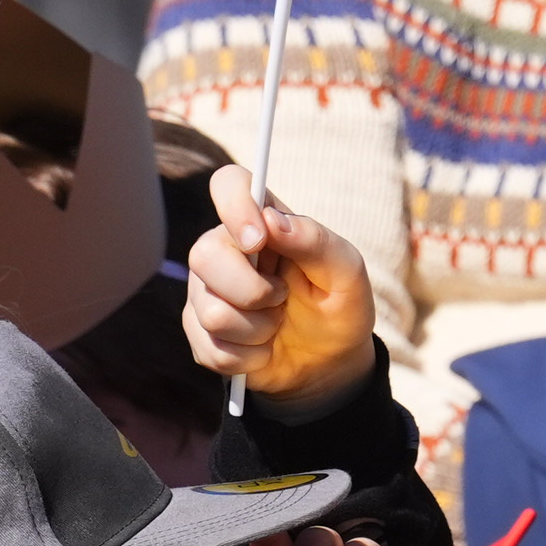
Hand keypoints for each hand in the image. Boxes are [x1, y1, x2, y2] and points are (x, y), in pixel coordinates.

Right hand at [185, 164, 376, 403]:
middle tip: (280, 298)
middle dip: (251, 291)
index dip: (234, 205)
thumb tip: (273, 220)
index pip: (229, 184)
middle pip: (203, 256)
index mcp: (261, 222)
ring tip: (274, 326)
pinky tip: (262, 349)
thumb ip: (316, 242)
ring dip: (257, 330)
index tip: (258, 240)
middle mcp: (224, 251)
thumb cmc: (338, 306)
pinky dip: (248, 357)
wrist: (327, 361)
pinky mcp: (199, 333)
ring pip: (210, 312)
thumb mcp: (346, 273)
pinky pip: (211, 348)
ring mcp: (204, 292)